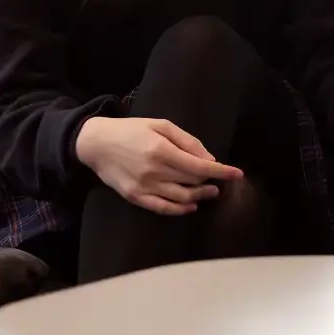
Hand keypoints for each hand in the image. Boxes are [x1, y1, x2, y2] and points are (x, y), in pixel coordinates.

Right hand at [73, 116, 242, 216]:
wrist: (96, 144)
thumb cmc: (130, 130)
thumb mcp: (160, 125)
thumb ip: (186, 141)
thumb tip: (209, 159)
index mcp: (161, 150)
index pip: (199, 166)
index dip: (221, 171)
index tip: (237, 174)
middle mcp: (154, 171)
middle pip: (192, 182)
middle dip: (210, 180)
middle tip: (218, 178)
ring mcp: (144, 187)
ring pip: (182, 198)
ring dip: (200, 195)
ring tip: (210, 191)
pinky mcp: (135, 197)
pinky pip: (163, 208)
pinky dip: (180, 209)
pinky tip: (191, 205)